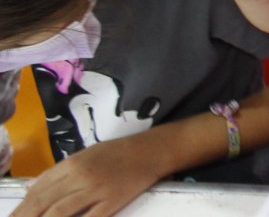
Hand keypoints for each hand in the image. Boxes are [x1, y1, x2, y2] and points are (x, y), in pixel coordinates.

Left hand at [14, 136, 166, 216]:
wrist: (153, 150)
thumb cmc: (120, 151)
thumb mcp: (86, 154)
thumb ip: (58, 172)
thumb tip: (30, 188)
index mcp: (72, 163)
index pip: (38, 188)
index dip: (22, 207)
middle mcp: (80, 176)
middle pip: (42, 202)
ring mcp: (96, 190)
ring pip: (58, 213)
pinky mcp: (112, 202)